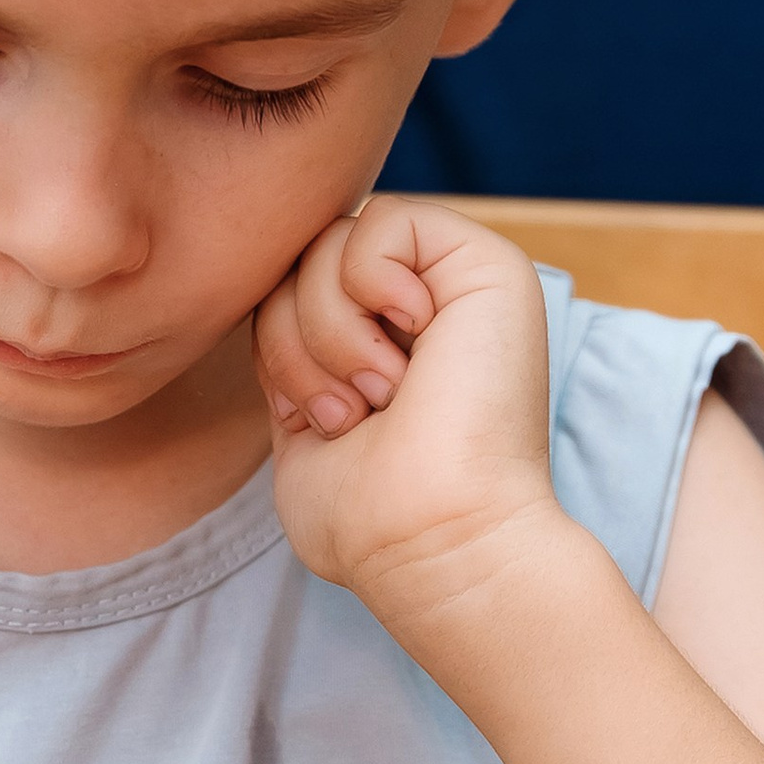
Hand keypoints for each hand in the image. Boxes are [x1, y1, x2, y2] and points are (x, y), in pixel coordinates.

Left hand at [255, 198, 567, 622]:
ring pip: (331, 240)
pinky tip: (406, 355)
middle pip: (301, 259)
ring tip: (378, 397)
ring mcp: (456, 281)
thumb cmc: (368, 518)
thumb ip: (293, 349)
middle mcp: (423, 302)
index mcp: (384, 339)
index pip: (286, 289)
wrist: (433, 545)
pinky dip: (368, 287)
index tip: (313, 421)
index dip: (276, 348)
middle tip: (348, 413)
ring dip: (328, 333)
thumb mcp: (304, 416)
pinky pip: (383, 218)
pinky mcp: (488, 264)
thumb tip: (275, 299)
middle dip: (294, 341)